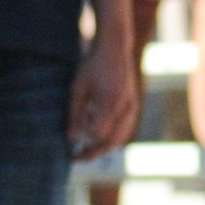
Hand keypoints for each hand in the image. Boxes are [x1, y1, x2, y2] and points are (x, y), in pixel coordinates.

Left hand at [67, 29, 138, 158]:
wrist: (114, 47)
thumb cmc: (93, 65)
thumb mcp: (78, 88)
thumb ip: (74, 114)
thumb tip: (71, 139)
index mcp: (111, 102)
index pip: (98, 133)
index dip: (84, 140)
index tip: (71, 141)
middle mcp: (125, 107)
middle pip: (111, 141)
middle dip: (94, 152)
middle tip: (77, 158)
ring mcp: (132, 106)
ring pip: (120, 138)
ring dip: (104, 147)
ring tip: (86, 151)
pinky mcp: (133, 105)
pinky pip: (125, 129)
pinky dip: (112, 138)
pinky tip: (97, 138)